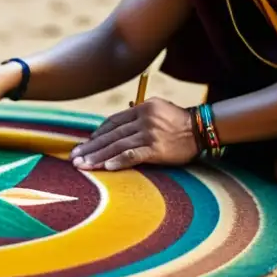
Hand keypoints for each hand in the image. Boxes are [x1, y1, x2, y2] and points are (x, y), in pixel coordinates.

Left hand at [69, 97, 198, 170]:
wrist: (202, 129)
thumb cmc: (179, 121)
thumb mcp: (157, 109)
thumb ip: (138, 115)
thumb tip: (116, 127)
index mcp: (141, 108)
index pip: (112, 122)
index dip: (97, 134)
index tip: (85, 144)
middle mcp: (142, 120)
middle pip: (110, 135)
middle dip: (90, 147)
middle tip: (74, 157)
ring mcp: (149, 134)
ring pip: (117, 146)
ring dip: (97, 157)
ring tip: (83, 166)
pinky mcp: (156, 149)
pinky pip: (133, 155)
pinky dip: (118, 161)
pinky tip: (105, 168)